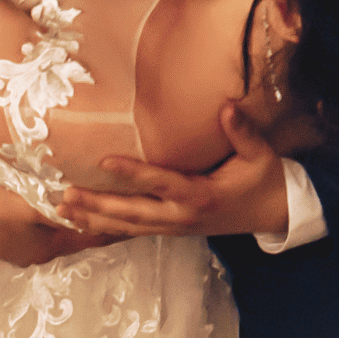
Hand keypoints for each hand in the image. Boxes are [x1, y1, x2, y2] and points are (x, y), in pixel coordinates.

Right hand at [0, 181, 121, 268]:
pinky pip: (40, 231)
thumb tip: (90, 212)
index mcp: (48, 247)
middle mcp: (39, 253)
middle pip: (77, 237)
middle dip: (96, 224)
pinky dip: (53, 222)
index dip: (115, 227)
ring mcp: (22, 250)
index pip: (93, 237)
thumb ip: (60, 209)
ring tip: (91, 208)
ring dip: (74, 223)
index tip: (136, 219)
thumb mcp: (28, 204)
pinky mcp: (8, 242)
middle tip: (119, 210)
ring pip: (58, 235)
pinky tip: (53, 210)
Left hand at [58, 104, 289, 238]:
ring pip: (127, 227)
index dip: (132, 172)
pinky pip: (134, 230)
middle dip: (97, 205)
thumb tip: (226, 107)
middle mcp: (182, 216)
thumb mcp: (259, 155)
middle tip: (64, 195)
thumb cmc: (264, 180)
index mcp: (200, 195)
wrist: (275, 214)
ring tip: (62, 209)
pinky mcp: (172, 230)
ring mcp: (175, 227)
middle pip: (133, 213)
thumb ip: (242, 131)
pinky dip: (107, 226)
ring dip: (94, 219)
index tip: (104, 161)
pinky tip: (84, 221)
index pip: (160, 183)